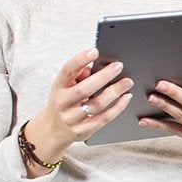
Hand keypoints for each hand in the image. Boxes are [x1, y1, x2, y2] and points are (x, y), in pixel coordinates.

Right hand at [22, 50, 135, 168]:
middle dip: (103, 77)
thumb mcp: (65, 86)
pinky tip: (126, 98)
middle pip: (84, 90)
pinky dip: (117, 108)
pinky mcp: (83, 131)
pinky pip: (104, 119)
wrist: (53, 129)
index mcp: (58, 87)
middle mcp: (63, 103)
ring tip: (127, 82)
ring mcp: (72, 118)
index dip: (79, 60)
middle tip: (118, 66)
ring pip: (96, 105)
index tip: (94, 51)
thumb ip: (78, 76)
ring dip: (114, 92)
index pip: (67, 71)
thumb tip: (92, 66)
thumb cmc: (65, 101)